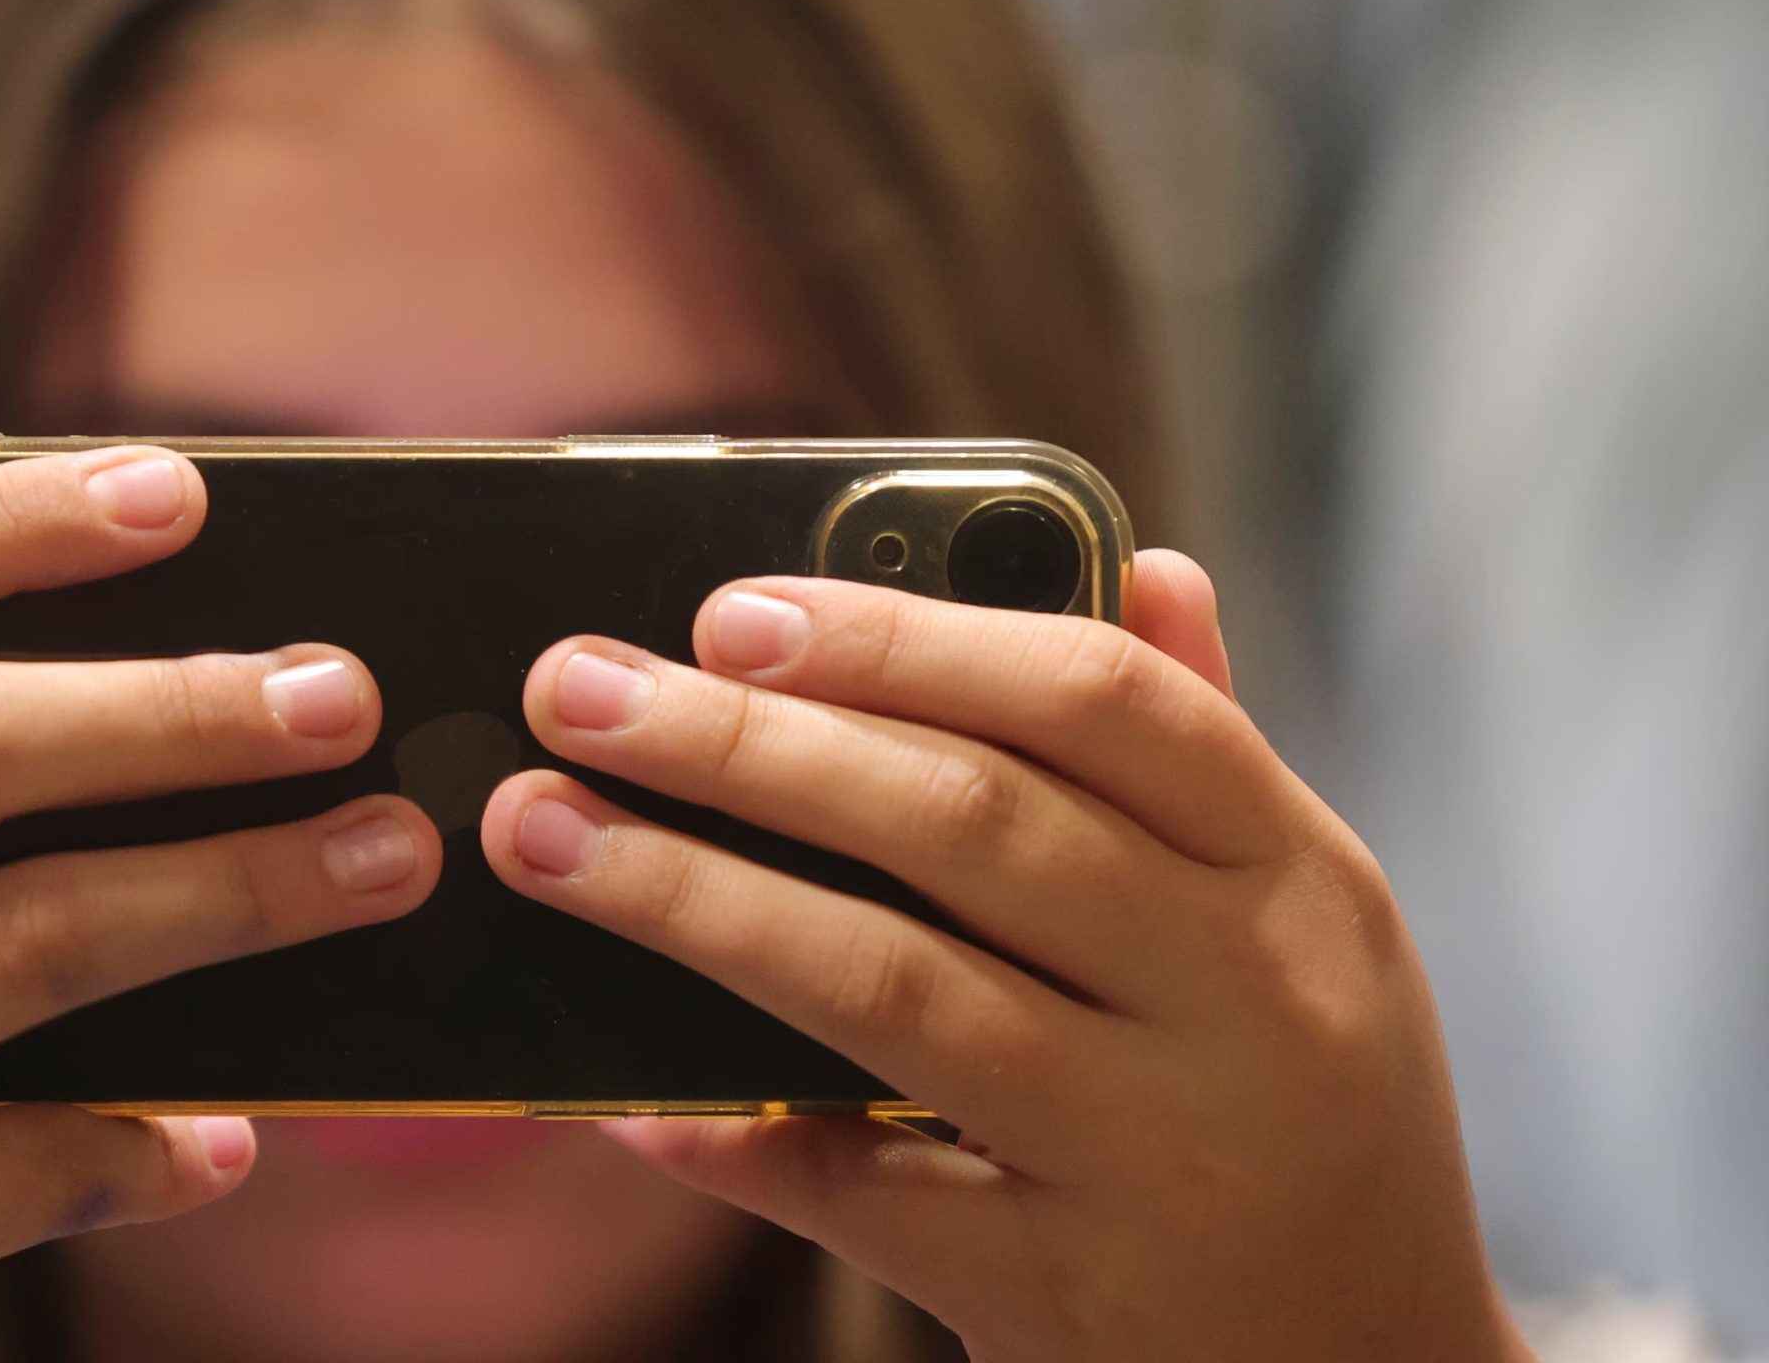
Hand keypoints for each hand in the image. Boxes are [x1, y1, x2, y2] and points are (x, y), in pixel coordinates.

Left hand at [480, 552, 1529, 1362]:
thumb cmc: (1309, 1110)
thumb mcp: (1304, 923)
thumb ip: (1210, 749)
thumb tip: (1148, 562)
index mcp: (1293, 876)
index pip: (1096, 702)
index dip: (904, 638)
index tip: (730, 607)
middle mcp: (1243, 1001)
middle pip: (968, 824)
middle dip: (747, 743)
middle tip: (576, 690)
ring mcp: (1155, 1155)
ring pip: (893, 988)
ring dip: (693, 898)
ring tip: (543, 833)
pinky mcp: (1062, 1289)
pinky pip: (859, 1195)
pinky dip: (726, 1136)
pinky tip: (612, 1094)